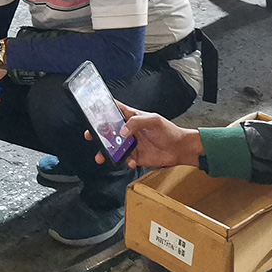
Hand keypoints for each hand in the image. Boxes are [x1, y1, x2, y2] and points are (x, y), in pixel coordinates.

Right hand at [86, 102, 203, 169]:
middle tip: (91, 135)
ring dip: (106, 152)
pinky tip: (131, 162)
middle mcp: (129, 130)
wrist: (180, 149)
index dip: (103, 109)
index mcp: (132, 117)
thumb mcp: (154, 120)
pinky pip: (125, 160)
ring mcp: (131, 144)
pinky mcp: (135, 157)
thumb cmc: (169, 131)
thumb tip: (122, 131)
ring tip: (101, 156)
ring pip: (113, 148)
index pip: (115, 110)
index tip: (92, 110)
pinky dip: (126, 162)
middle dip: (98, 133)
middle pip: (109, 130)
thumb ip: (137, 122)